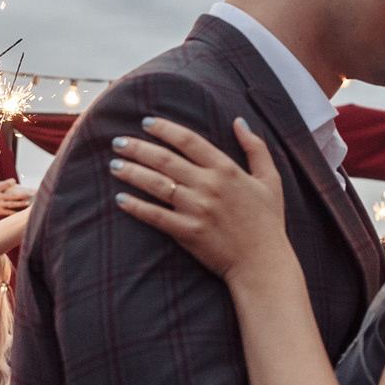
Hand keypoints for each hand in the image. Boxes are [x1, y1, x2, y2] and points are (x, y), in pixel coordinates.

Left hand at [109, 116, 290, 281]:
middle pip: (165, 159)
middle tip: (118, 142)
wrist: (263, 263)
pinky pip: (156, 216)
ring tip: (114, 165)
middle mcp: (209, 186)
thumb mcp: (271, 179)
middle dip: (138, 148)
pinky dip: (136, 207)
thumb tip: (239, 121)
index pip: (189, 141)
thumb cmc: (268, 221)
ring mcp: (197, 210)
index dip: (165, 129)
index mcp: (227, 169)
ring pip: (156, 184)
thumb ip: (255, 148)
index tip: (146, 122)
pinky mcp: (188, 232)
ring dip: (132, 172)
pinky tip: (120, 199)